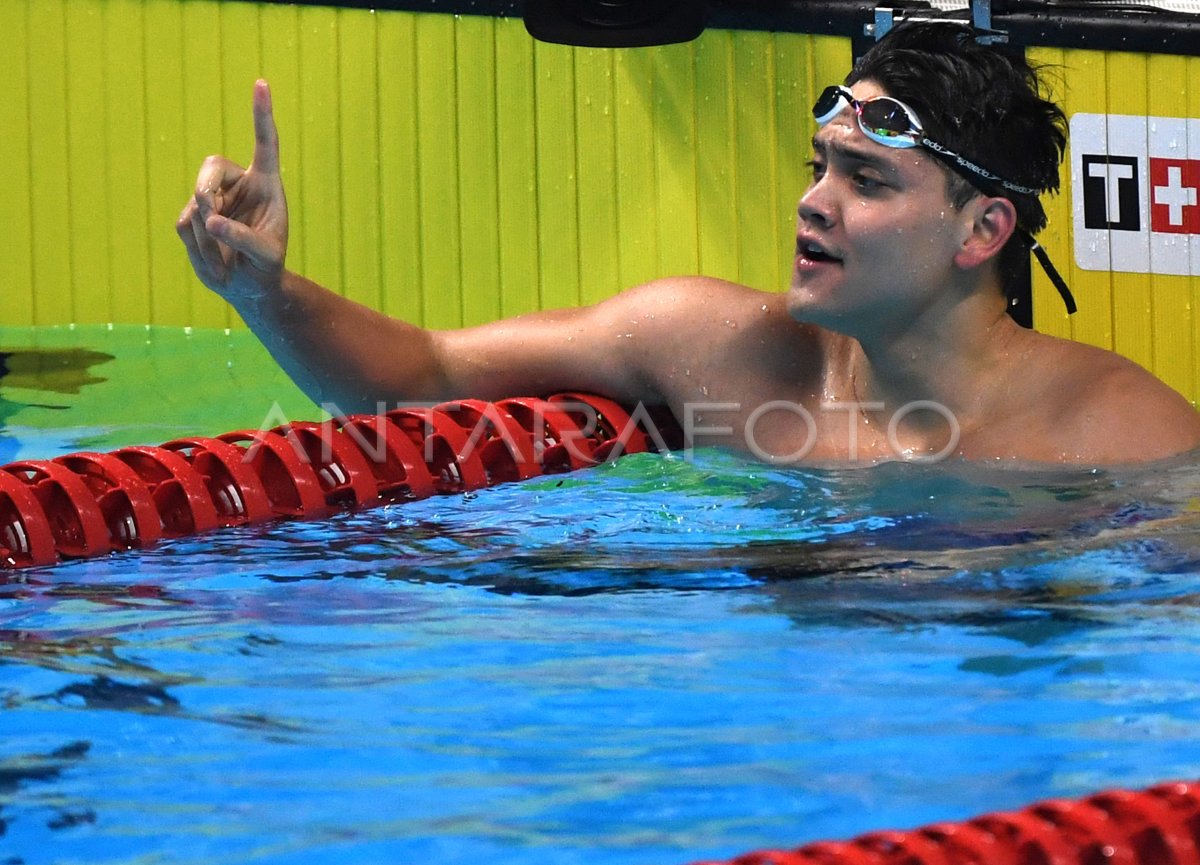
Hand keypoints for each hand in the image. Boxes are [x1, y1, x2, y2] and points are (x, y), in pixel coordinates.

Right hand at [177, 80, 287, 302]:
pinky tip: (214, 260)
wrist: (247, 285)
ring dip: (208, 237)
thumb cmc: (265, 266)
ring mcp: (212, 198)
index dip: (261, 114)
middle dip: (206, 192)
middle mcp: (238, 183)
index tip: (261, 83)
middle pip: (212, 168)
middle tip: (213, 221)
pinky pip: (185, 225)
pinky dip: (197, 248)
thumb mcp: (265, 257)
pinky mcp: (191, 216)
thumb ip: (243, 238)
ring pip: (196, 204)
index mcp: (267, 183)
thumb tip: (211, 220)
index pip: (265, 143)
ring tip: (227, 261)